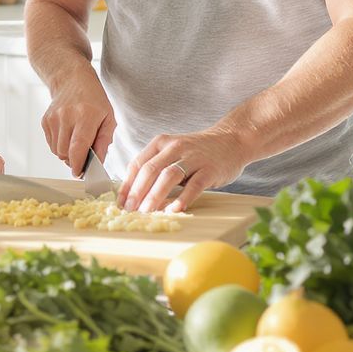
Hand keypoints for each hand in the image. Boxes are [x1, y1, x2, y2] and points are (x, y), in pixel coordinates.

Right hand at [41, 70, 115, 176]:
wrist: (72, 79)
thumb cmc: (94, 99)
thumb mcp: (108, 118)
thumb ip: (104, 141)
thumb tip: (98, 162)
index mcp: (85, 116)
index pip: (77, 148)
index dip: (78, 165)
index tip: (81, 174)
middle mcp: (66, 117)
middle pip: (65, 153)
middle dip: (74, 161)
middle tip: (83, 157)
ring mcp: (53, 118)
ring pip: (57, 151)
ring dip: (67, 154)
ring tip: (76, 142)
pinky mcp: (45, 120)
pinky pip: (51, 144)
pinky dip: (60, 145)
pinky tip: (68, 135)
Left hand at [117, 130, 246, 212]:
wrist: (232, 140)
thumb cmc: (198, 151)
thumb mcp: (172, 152)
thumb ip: (156, 167)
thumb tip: (134, 194)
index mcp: (161, 142)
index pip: (138, 163)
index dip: (127, 184)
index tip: (121, 203)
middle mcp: (175, 147)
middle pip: (150, 169)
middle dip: (137, 191)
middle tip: (130, 210)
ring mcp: (193, 157)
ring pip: (169, 176)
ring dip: (155, 195)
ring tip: (146, 211)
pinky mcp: (210, 169)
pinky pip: (194, 184)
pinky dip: (183, 198)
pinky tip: (174, 209)